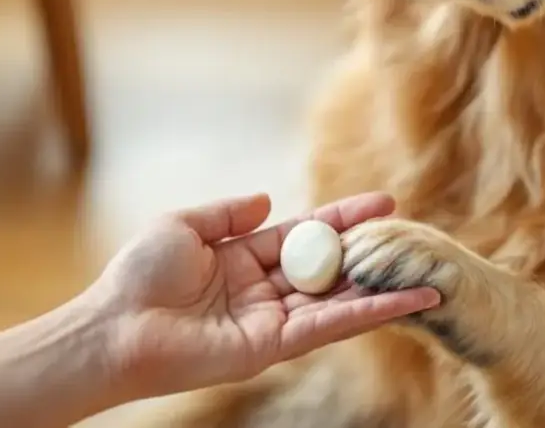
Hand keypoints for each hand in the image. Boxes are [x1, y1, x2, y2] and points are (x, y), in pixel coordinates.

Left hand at [87, 192, 439, 400]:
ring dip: (381, 290)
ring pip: (338, 299)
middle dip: (371, 252)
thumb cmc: (139, 276)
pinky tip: (400, 302)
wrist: (117, 327)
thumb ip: (229, 213)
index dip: (343, 218)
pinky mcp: (274, 346)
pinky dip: (366, 314)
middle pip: (330, 267)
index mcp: (244, 258)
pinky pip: (327, 325)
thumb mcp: (185, 225)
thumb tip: (267, 198)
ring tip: (427, 277)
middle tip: (413, 234)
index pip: (306, 234)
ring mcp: (273, 319)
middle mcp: (265, 289)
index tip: (382, 202)